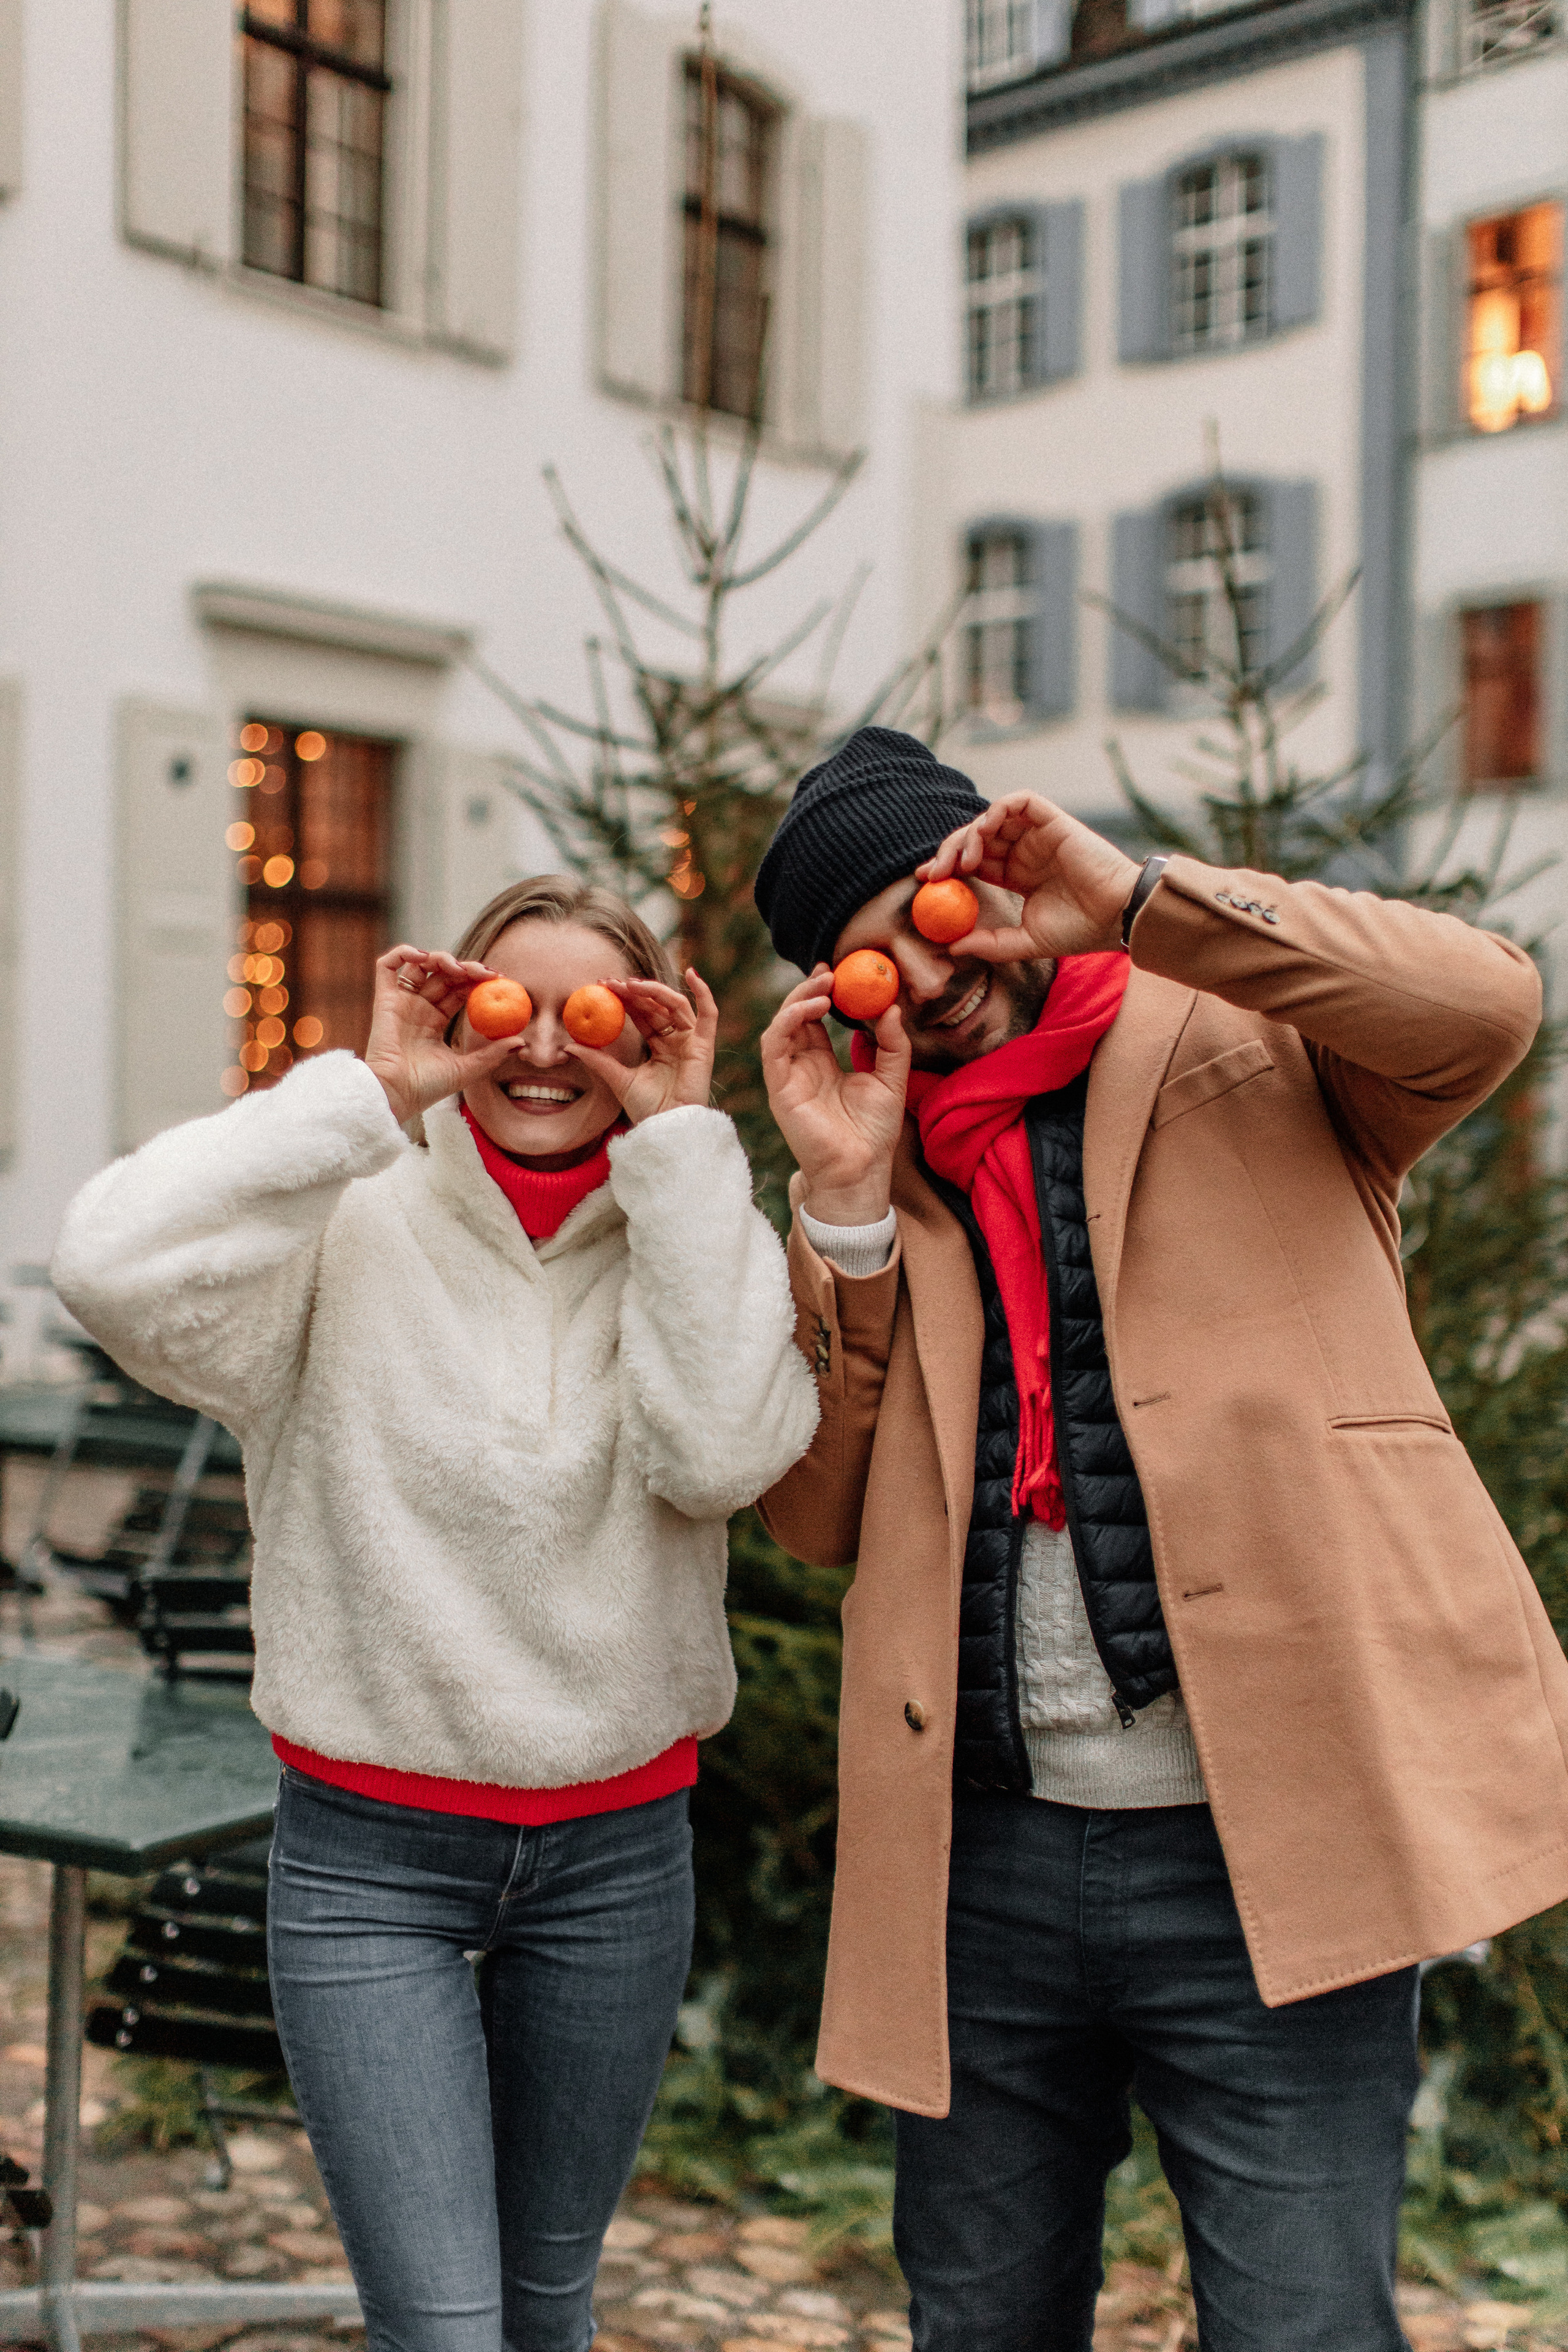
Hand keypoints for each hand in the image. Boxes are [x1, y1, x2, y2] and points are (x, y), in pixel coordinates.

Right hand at [364, 947, 523, 1126]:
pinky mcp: (384, 999)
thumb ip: (492, 1054)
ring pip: (420, 965)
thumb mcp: (467, 1069)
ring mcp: (401, 1002)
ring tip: (457, 968)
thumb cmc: (428, 1088)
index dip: (477, 980)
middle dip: (465, 967)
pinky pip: (387, 966)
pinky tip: (423, 956)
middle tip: (485, 972)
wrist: (397, 1094)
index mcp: (435, 1021)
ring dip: (440, 958)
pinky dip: (403, 953)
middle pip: (443, 975)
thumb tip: (521, 1041)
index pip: (459, 990)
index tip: (499, 979)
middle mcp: (418, 1008)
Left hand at [565, 971, 717, 1124]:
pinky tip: (693, 973)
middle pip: (657, 1006)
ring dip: (655, 990)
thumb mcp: (617, 1079)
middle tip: (611, 982)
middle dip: (635, 991)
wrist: (665, 1128)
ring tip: (631, 984)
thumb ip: (597, 1060)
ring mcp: (691, 1042)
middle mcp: (676, 1041)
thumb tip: (568, 1046)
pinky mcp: (704, 1046)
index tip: (603, 987)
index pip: (642, 1014)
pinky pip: (709, 1014)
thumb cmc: (646, 1109)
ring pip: (675, 1005)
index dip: (625, 999)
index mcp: (659, 1047)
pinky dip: (704, 992)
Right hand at [760, 968, 910, 1224]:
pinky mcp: (779, 1088)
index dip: (824, 993)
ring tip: (826, 984)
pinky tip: (814, 1007)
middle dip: (810, 988)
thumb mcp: (892, 1079)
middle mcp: (801, 1067)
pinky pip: (773, 1045)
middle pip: (795, 1016)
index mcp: (822, 1064)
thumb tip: (891, 1007)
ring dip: (799, 999)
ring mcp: (787, 1077)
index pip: (815, 1019)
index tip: (841, 971)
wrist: (861, 1171)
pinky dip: (789, 1020)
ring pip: (780, 1025)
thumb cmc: (874, 1132)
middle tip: (832, 969)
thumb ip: (891, 1044)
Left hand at [918, 794, 1141, 962]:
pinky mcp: (1052, 819)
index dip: (947, 867)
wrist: (1116, 917)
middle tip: (934, 873)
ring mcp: (1037, 834)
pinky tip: (984, 832)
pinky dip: (996, 810)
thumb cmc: (1080, 931)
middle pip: (975, 838)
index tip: (925, 880)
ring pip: (990, 818)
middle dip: (949, 851)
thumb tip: (952, 947)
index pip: (974, 863)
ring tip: (963, 861)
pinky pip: (1018, 801)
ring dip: (969, 834)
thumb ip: (990, 944)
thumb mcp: (1026, 942)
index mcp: (1017, 874)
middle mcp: (1024, 851)